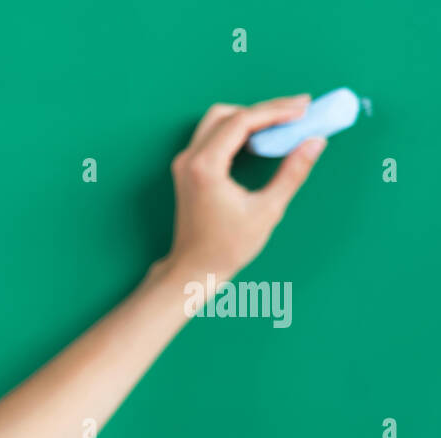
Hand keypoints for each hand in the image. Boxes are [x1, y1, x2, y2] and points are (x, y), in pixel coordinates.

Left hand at [162, 94, 325, 283]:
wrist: (194, 268)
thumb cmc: (227, 246)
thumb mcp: (268, 210)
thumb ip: (293, 172)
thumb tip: (315, 141)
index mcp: (205, 167)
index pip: (241, 121)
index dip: (275, 110)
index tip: (304, 107)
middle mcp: (189, 159)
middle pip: (227, 114)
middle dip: (265, 109)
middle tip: (299, 110)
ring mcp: (184, 163)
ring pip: (217, 121)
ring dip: (250, 117)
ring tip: (284, 122)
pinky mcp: (187, 169)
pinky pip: (212, 136)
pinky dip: (237, 130)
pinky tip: (262, 138)